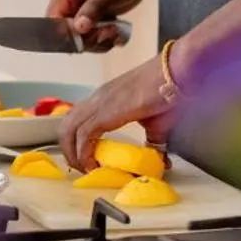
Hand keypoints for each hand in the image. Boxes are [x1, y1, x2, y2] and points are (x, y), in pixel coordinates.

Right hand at [45, 0, 152, 51]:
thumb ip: (93, 9)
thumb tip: (78, 27)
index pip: (53, 16)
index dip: (64, 31)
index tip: (82, 39)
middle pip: (65, 31)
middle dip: (86, 37)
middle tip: (106, 34)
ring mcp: (80, 10)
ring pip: (78, 37)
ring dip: (97, 40)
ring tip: (115, 32)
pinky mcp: (91, 18)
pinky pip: (90, 37)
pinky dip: (102, 40)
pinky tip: (116, 34)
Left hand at [60, 60, 175, 170]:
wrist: (175, 72)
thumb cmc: (168, 92)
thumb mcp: (156, 124)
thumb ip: (153, 143)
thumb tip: (161, 162)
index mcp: (104, 99)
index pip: (76, 120)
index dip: (74, 143)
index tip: (85, 161)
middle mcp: (97, 99)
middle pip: (65, 125)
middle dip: (68, 151)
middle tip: (81, 168)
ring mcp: (99, 103)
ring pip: (68, 129)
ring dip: (72, 153)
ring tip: (85, 169)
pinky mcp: (106, 111)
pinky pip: (84, 135)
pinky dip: (84, 153)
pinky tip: (93, 164)